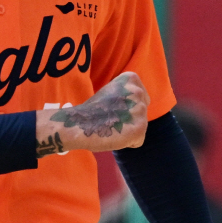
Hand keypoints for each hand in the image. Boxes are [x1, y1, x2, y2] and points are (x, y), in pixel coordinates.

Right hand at [34, 72, 148, 156]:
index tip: (114, 108)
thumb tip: (111, 107)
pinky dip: (128, 143)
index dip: (128, 107)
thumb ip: (124, 95)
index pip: (142, 98)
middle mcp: (138, 92)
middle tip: (112, 119)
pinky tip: (115, 137)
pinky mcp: (140, 128)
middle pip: (142, 112)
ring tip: (113, 128)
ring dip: (128, 130)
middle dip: (129, 119)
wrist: (79, 123)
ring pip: (140, 126)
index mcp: (130, 79)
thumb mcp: (110, 91)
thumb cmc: (91, 110)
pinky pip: (138, 140)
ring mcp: (140, 110)